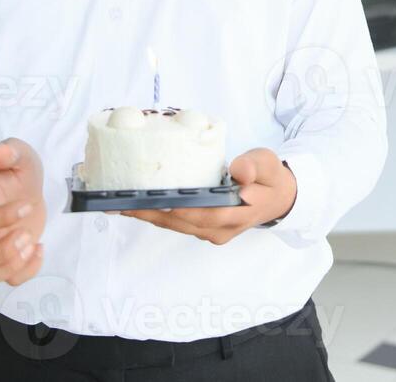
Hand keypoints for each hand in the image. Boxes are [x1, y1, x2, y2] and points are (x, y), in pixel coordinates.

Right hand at [0, 138, 45, 286]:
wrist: (23, 187)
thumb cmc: (16, 171)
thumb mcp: (19, 155)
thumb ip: (11, 151)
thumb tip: (0, 152)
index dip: (1, 218)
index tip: (27, 205)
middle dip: (0, 253)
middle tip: (26, 235)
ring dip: (10, 268)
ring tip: (32, 244)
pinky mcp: (6, 259)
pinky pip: (8, 280)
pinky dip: (26, 272)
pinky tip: (39, 248)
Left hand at [126, 148, 295, 245]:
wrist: (278, 197)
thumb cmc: (270, 178)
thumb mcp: (269, 164)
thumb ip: (255, 165)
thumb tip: (239, 171)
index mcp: (236, 214)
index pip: (201, 214)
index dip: (175, 209)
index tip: (150, 200)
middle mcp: (219, 229)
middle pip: (179, 222)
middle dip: (149, 212)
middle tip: (119, 200)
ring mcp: (210, 232)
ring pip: (173, 225)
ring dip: (146, 215)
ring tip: (118, 203)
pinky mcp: (202, 228)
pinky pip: (175, 223)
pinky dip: (155, 214)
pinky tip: (135, 204)